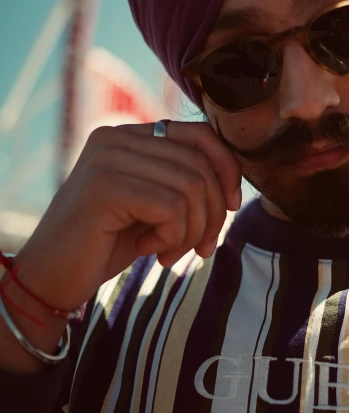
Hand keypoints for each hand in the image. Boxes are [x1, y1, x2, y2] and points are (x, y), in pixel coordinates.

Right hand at [11, 121, 241, 311]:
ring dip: (193, 230)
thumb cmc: (105, 244)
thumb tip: (234, 185)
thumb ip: (183, 183)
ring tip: (173, 253)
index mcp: (129, 134)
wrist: (50, 278)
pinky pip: (172, 208)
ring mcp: (108, 158)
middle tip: (201, 247)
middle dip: (213, 212)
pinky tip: (151, 251)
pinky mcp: (105, 186)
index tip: (232, 206)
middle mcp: (116, 135)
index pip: (200, 134)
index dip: (227, 169)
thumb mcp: (152, 205)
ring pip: (191, 187)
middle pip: (200, 163)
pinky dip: (174, 237)